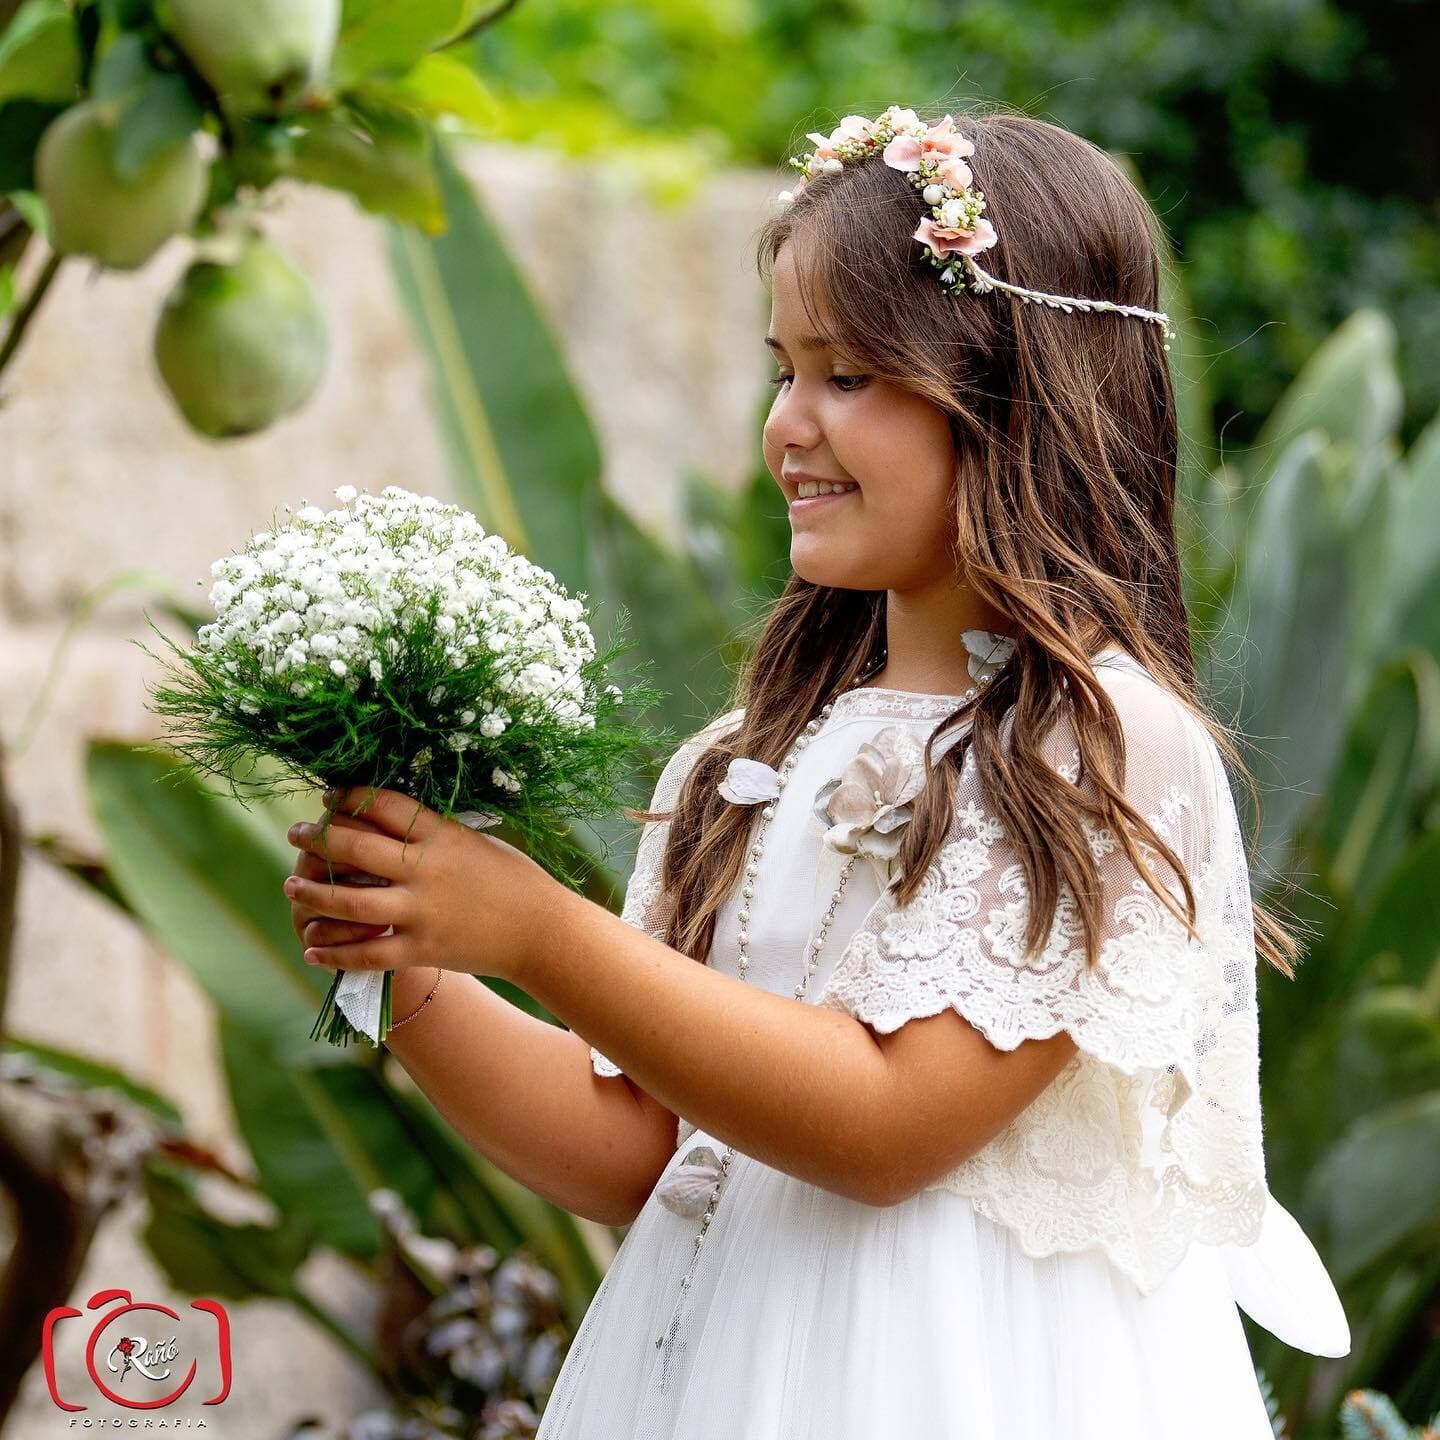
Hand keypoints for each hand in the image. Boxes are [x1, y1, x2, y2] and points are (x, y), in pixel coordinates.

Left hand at [282, 786, 568, 984]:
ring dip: (313, 893)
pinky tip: (311, 950)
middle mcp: (427, 871)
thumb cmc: (515, 880)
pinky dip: (334, 954)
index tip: (329, 796)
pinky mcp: (422, 948)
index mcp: (442, 836)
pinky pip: (367, 953)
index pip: (382, 804)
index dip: (348, 797)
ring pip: (350, 903)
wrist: (543, 932)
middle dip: (318, 837)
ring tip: (293, 884)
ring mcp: (422, 912)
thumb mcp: (478, 841)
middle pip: (355, 847)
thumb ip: (436, 832)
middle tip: (297, 832)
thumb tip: (392, 814)